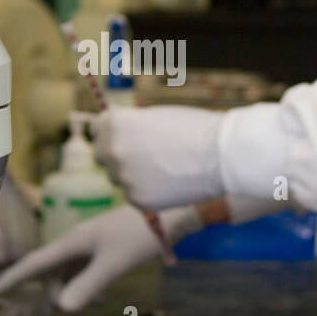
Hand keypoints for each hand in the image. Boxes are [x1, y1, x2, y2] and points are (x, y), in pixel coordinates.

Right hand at [0, 203, 201, 311]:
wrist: (170, 213)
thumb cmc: (139, 235)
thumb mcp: (113, 264)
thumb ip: (87, 286)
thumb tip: (62, 308)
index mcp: (72, 242)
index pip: (34, 263)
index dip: (14, 279)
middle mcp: (76, 242)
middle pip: (50, 272)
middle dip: (54, 292)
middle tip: (67, 310)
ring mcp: (89, 244)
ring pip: (67, 272)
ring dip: (72, 290)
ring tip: (93, 301)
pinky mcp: (103, 247)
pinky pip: (82, 269)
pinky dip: (85, 284)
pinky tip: (99, 294)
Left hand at [90, 106, 223, 209]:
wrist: (220, 155)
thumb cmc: (193, 127)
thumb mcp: (154, 115)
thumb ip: (129, 124)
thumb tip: (113, 130)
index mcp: (114, 124)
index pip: (96, 129)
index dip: (111, 132)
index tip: (124, 137)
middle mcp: (112, 150)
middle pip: (101, 155)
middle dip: (117, 155)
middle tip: (143, 155)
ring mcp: (123, 177)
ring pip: (118, 178)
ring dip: (132, 174)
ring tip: (162, 168)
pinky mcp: (136, 199)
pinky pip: (133, 195)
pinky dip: (146, 190)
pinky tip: (168, 182)